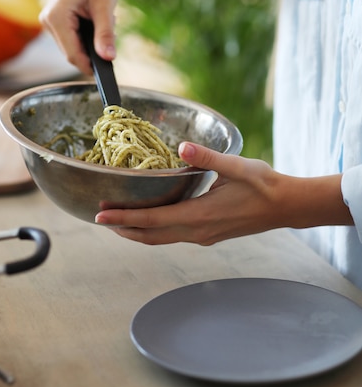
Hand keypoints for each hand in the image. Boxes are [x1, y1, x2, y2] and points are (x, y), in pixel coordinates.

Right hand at [40, 0, 152, 72]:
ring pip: (75, 47)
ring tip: (106, 18)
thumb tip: (108, 58)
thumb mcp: (105, 6)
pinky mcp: (57, 22)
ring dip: (94, 40)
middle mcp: (47, 20)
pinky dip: (90, 34)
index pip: (72, 54)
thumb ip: (105, 34)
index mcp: (55, 16)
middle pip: (73, 52)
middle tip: (112, 27)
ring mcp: (50, 22)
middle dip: (95, 48)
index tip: (108, 75)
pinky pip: (75, 39)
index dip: (90, 66)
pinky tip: (99, 18)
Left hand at [95, 142, 352, 244]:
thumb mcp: (236, 167)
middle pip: (150, 236)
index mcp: (199, 216)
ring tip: (118, 222)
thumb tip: (183, 147)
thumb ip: (207, 157)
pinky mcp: (209, 235)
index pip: (151, 221)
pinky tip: (151, 220)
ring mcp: (203, 236)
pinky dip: (154, 231)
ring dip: (137, 232)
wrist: (286, 206)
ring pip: (161, 239)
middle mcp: (197, 232)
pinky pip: (173, 236)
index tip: (100, 216)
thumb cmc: (263, 185)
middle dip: (123, 229)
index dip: (123, 219)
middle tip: (101, 218)